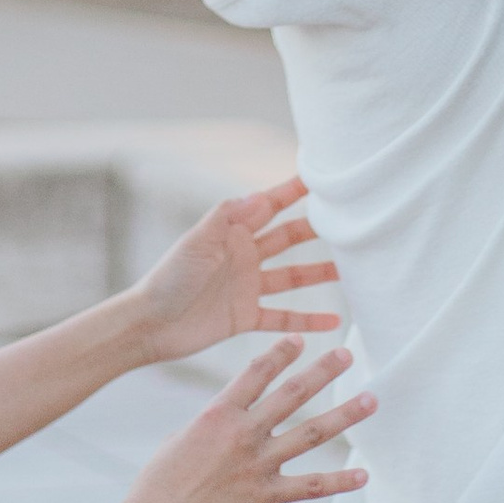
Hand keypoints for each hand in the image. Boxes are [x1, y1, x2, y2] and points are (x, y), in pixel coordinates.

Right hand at [123, 339, 372, 502]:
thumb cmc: (158, 482)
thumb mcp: (183, 438)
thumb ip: (215, 423)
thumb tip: (233, 416)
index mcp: (218, 413)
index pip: (257, 371)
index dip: (281, 352)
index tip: (300, 340)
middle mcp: (243, 432)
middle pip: (293, 393)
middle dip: (323, 371)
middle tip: (348, 354)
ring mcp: (258, 464)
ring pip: (311, 433)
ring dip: (345, 415)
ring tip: (371, 400)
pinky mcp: (265, 497)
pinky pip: (310, 486)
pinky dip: (339, 482)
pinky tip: (363, 476)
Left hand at [125, 177, 341, 366]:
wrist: (150, 324)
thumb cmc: (169, 277)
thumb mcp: (197, 242)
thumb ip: (227, 217)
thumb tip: (260, 194)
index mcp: (232, 232)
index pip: (270, 205)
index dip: (295, 190)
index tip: (324, 178)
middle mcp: (244, 255)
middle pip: (289, 238)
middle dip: (317, 229)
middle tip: (350, 222)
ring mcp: (247, 286)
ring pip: (293, 276)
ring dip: (320, 273)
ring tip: (353, 271)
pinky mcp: (246, 316)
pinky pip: (283, 315)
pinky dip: (307, 319)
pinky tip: (334, 322)